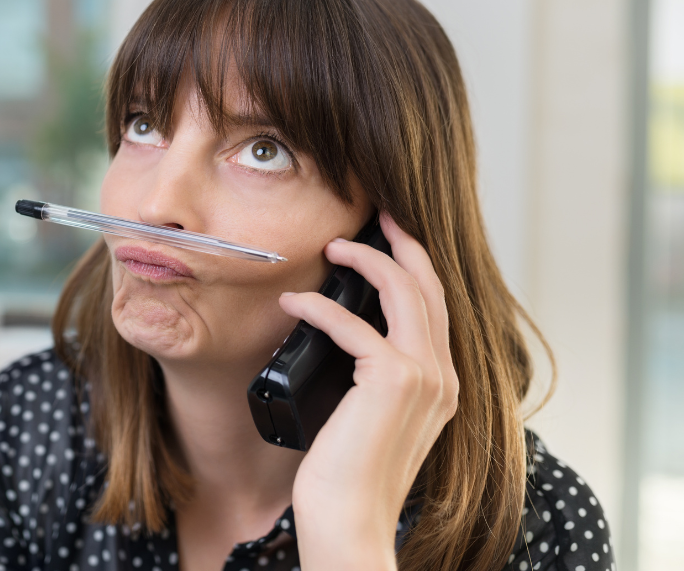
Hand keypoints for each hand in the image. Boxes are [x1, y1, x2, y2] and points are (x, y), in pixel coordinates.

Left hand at [279, 213, 458, 570]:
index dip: (415, 266)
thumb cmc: (348, 475)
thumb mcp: (368, 418)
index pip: (435, 308)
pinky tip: (295, 301)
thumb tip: (340, 337)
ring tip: (331, 247)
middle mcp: (443, 377)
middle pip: (428, 288)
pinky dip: (320, 306)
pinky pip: (355, 325)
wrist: (350, 520)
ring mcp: (425, 378)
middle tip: (371, 218)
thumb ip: (372, 380)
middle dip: (400, 244)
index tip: (388, 237)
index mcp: (442, 384)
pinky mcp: (393, 381)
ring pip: (403, 293)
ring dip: (365, 261)